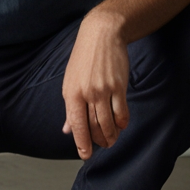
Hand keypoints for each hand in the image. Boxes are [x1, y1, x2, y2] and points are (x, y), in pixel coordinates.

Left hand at [61, 6, 130, 159]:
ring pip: (108, 122)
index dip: (81, 143)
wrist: (101, 35)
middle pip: (93, 126)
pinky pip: (121, 111)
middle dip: (98, 141)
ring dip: (111, 135)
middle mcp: (86, 93)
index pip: (76, 125)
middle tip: (103, 145)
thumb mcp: (70, 81)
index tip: (85, 155)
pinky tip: (121, 125)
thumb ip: (70, 106)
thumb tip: (67, 129)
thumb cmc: (84, 58)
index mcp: (71, 93)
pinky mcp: (118, 86)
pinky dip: (122, 122)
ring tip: (112, 140)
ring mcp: (103, 90)